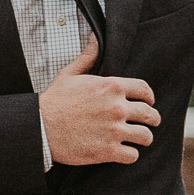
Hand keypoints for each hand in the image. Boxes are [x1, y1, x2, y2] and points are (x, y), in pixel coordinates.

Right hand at [38, 39, 158, 165]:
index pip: (144, 90)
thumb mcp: (70, 74)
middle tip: (150, 122)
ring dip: (144, 138)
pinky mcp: (109, 151)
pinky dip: (130, 154)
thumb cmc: (54, 101)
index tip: (149, 102)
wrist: (40, 127)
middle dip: (153, 119)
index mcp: (111, 87)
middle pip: (150, 114)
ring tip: (140, 139)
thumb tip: (95, 38)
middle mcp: (117, 108)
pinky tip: (124, 152)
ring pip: (146, 136)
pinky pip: (132, 156)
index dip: (149, 97)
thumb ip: (88, 57)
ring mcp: (114, 131)